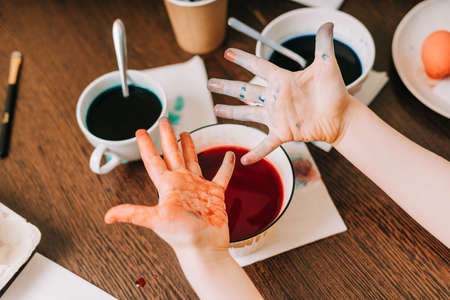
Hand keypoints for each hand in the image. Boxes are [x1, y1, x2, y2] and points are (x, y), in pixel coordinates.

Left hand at [105, 117, 234, 253]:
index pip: (154, 160)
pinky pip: (221, 176)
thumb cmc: (181, 236)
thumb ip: (133, 214)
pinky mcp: (214, 194)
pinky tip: (228, 155)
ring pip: (192, 160)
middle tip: (164, 120)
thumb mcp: (156, 220)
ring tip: (186, 132)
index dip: (146, 145)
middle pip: (172, 153)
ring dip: (189, 146)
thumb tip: (107, 216)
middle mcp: (181, 183)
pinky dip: (225, 166)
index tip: (141, 131)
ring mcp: (198, 187)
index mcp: (168, 185)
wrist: (203, 247)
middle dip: (167, 136)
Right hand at [208, 22, 351, 164]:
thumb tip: (328, 23)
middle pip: (245, 90)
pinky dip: (256, 152)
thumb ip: (324, 44)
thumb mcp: (327, 66)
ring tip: (216, 110)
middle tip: (209, 83)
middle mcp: (276, 97)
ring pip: (248, 113)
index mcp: (283, 80)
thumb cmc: (335, 91)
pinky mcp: (284, 132)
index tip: (228, 53)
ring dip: (232, 113)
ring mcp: (277, 116)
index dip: (243, 59)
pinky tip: (244, 160)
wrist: (342, 116)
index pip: (258, 66)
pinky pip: (266, 144)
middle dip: (227, 87)